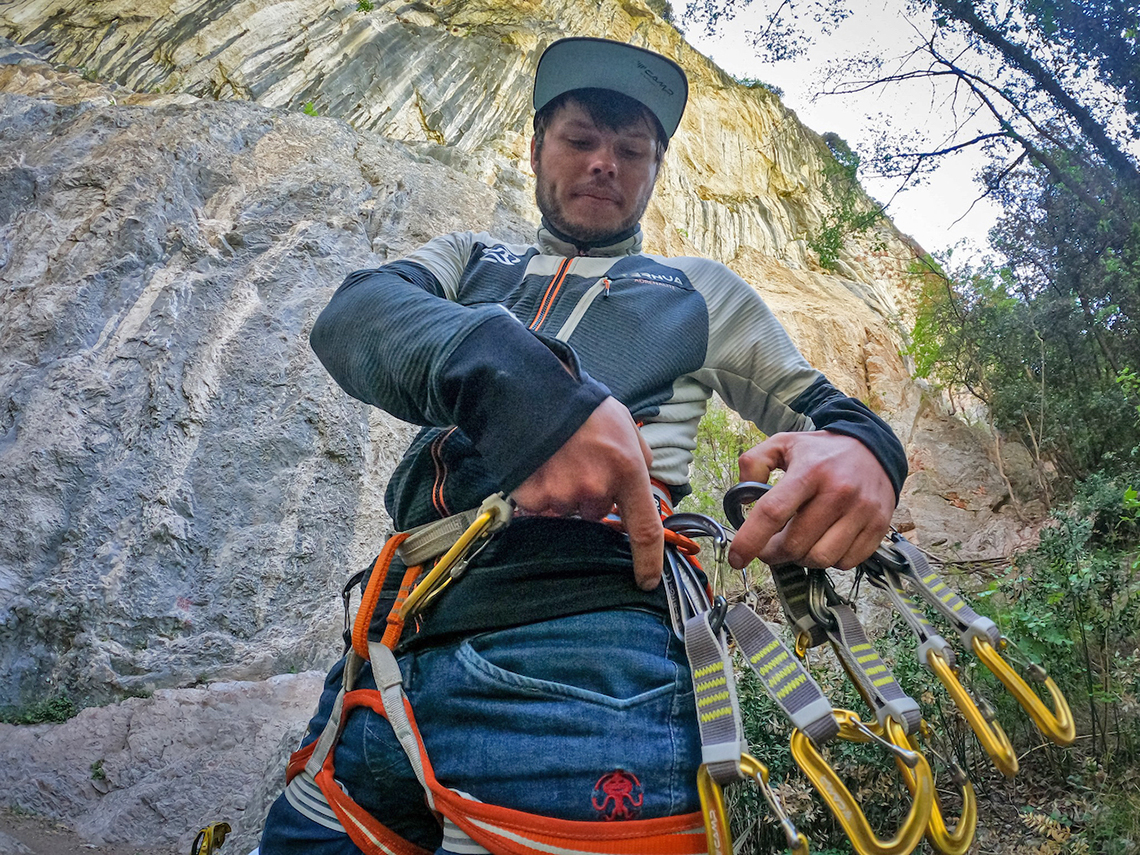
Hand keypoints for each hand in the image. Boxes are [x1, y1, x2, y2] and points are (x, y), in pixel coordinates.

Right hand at [510, 396, 662, 589]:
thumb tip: (641, 480)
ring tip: (558, 460)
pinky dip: (539, 492)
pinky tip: (539, 466)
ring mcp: (562, 495)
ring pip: (567, 511)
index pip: (645, 529)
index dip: (648, 561)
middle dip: (591, 495)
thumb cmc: (583, 406)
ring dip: (564, 493)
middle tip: (580, 463)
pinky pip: (540, 507)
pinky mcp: (533, 496)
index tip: (647, 581)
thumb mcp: (625, 425)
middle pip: (596, 513)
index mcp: (626, 471)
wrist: (532, 392)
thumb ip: (639, 458)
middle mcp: (596, 488)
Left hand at [727, 431, 894, 570]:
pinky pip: (845, 562)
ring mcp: (862, 511)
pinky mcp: (878, 526)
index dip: (750, 540)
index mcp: (810, 470)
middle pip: (795, 544)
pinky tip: (825, 540)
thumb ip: (753, 464)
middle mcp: (838, 491)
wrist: (873, 448)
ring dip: (802, 558)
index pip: (773, 512)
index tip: (737, 558)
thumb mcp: (782, 444)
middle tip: (771, 544)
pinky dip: (829, 559)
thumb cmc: (821, 452)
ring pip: (820, 559)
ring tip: (800, 540)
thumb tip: (742, 498)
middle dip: (774, 552)